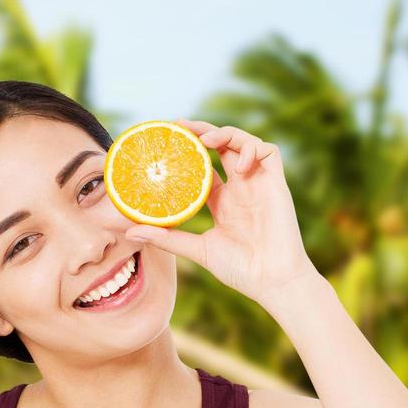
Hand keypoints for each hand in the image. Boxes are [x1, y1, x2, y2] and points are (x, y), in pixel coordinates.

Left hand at [127, 119, 319, 308]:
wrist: (272, 281)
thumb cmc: (239, 270)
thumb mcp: (196, 249)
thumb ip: (167, 238)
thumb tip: (130, 232)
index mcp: (221, 200)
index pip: (203, 165)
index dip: (187, 151)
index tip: (165, 140)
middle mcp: (239, 187)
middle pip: (221, 146)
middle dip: (202, 131)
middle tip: (178, 126)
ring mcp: (258, 184)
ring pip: (244, 142)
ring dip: (225, 134)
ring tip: (205, 141)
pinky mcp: (277, 183)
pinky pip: (269, 151)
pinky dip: (252, 148)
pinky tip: (238, 163)